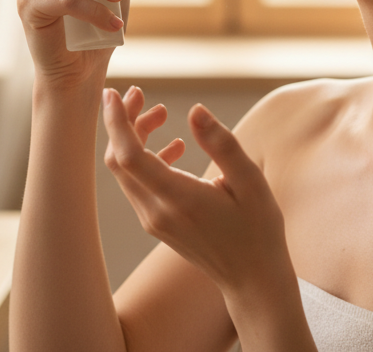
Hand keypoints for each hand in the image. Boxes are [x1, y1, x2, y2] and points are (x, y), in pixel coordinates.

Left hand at [102, 86, 291, 294]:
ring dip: (134, 138)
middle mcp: (157, 212)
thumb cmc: (258, 230)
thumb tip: (195, 110)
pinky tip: (175, 147)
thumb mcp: (250, 182)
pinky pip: (137, 184)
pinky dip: (145, 158)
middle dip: (122, 122)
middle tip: (140, 94)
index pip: (130, 156)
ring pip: (125, 172)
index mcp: (179, 199)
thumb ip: (221, 144)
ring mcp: (153, 220)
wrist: (252, 278)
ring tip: (161, 113)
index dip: (117, 122)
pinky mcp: (156, 223)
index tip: (114, 94)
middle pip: (120, 160)